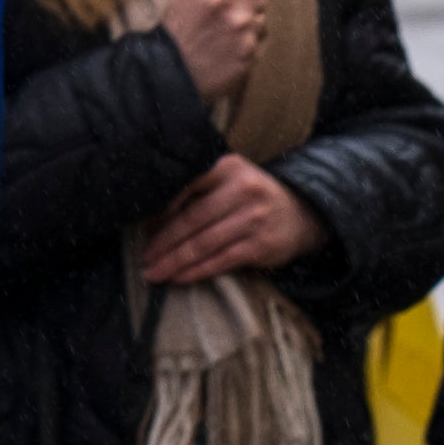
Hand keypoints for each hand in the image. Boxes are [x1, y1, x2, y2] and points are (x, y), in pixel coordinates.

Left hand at [137, 153, 324, 285]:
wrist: (301, 214)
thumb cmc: (251, 198)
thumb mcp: (229, 180)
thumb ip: (197, 191)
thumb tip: (151, 219)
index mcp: (228, 166)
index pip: (186, 186)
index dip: (161, 210)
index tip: (142, 228)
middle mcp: (242, 189)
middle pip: (192, 219)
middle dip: (163, 243)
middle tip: (144, 259)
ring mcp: (254, 217)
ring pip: (204, 243)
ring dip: (174, 261)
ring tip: (154, 273)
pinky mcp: (261, 245)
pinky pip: (220, 261)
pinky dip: (196, 271)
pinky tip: (179, 277)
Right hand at [158, 0, 274, 99]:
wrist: (168, 73)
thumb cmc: (179, 29)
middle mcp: (231, 5)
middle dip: (246, 6)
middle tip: (221, 20)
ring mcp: (242, 32)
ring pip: (261, 23)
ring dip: (247, 29)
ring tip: (221, 38)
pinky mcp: (248, 56)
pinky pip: (258, 45)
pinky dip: (245, 49)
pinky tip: (224, 53)